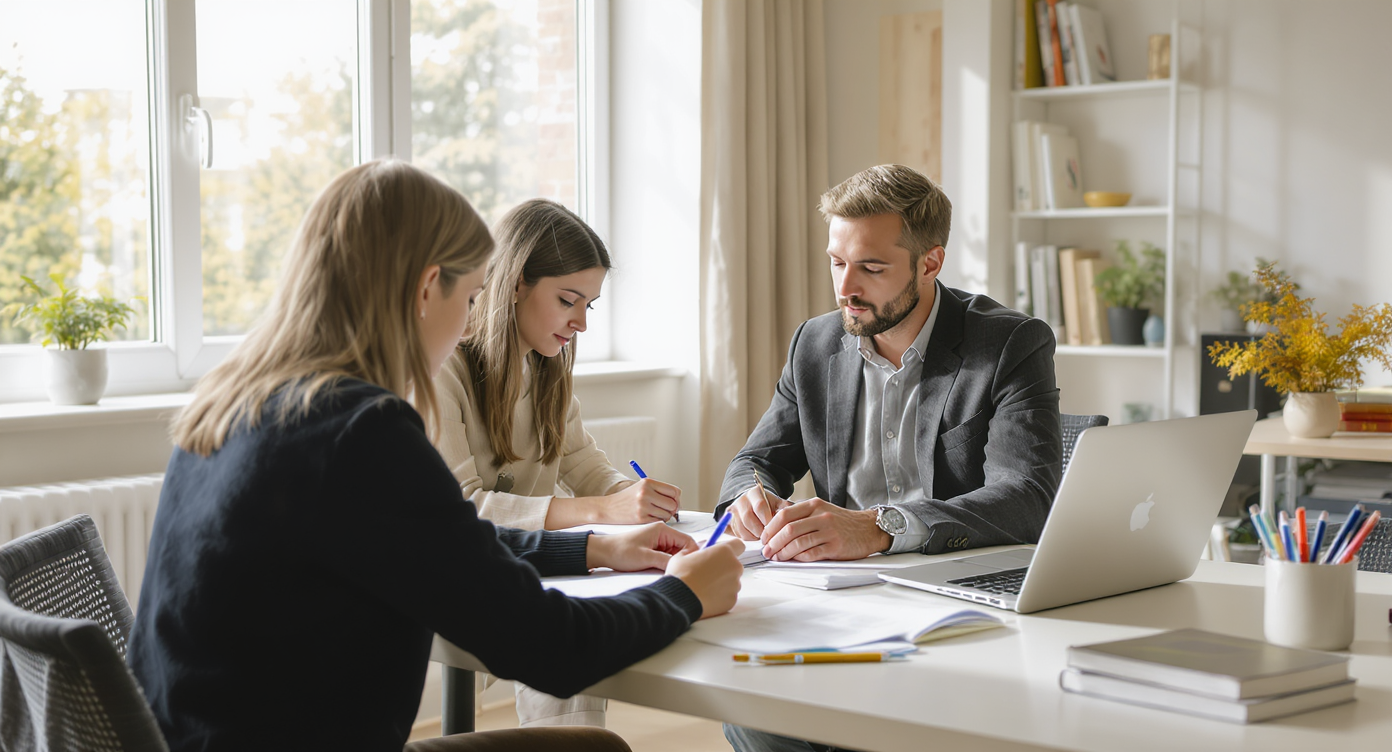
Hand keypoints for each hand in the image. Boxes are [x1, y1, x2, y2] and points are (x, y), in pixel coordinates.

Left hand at [585, 523, 697, 571]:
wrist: (603, 552)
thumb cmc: (620, 551)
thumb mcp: (645, 558)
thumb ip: (667, 560)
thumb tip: (683, 565)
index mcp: (662, 529)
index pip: (687, 540)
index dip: (691, 554)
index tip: (686, 567)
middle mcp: (662, 533)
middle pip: (683, 547)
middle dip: (682, 560)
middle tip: (676, 571)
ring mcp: (658, 540)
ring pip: (676, 553)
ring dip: (674, 562)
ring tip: (666, 571)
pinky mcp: (653, 548)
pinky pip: (667, 556)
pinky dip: (667, 563)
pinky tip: (661, 569)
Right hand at [599, 478, 681, 522]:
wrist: (609, 508)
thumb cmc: (627, 498)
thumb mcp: (642, 487)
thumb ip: (660, 491)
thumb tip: (678, 501)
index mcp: (647, 482)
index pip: (674, 491)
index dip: (676, 498)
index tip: (673, 502)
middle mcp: (645, 493)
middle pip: (673, 504)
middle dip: (672, 509)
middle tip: (666, 510)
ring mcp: (643, 506)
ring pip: (667, 514)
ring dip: (665, 516)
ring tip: (656, 514)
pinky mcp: (641, 518)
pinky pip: (659, 522)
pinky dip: (657, 521)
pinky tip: (650, 518)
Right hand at [666, 538, 744, 618]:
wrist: (679, 600)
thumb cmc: (680, 576)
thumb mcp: (683, 555)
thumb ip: (696, 549)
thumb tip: (701, 549)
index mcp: (724, 551)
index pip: (738, 545)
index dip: (730, 549)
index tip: (720, 553)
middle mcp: (734, 567)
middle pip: (734, 564)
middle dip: (723, 567)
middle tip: (707, 572)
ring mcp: (735, 585)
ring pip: (731, 581)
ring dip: (721, 582)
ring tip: (704, 587)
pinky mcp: (732, 600)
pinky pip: (728, 595)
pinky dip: (720, 596)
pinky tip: (706, 596)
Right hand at [725, 484, 790, 540]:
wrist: (752, 502)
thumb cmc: (767, 505)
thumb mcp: (777, 503)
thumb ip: (785, 508)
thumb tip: (795, 516)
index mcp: (754, 493)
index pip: (760, 506)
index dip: (768, 519)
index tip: (774, 527)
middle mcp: (741, 500)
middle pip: (748, 518)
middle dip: (760, 530)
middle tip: (769, 537)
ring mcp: (733, 510)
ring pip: (740, 527)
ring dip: (753, 536)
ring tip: (762, 538)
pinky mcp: (728, 521)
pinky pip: (735, 533)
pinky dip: (746, 538)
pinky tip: (754, 537)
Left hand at [760, 499, 890, 561]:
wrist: (869, 528)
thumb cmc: (843, 522)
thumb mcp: (822, 511)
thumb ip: (802, 516)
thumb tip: (777, 529)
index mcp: (814, 505)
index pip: (784, 515)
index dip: (770, 528)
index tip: (764, 538)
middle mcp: (821, 516)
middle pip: (789, 529)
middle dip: (773, 542)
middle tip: (767, 551)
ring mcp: (829, 531)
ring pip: (798, 542)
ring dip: (783, 552)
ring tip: (777, 558)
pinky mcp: (835, 546)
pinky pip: (812, 553)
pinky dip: (799, 558)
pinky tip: (794, 560)